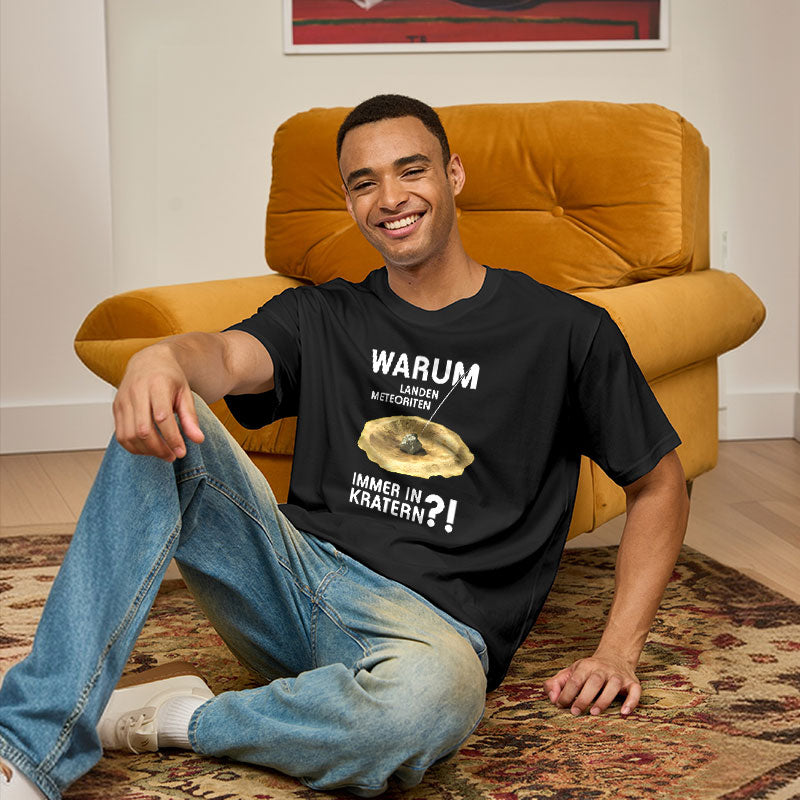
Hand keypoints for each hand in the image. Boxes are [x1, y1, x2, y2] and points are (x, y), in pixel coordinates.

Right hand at [113, 344, 204, 461]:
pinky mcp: (116, 408)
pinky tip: (148, 448)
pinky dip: (134, 447)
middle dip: (159, 448)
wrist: (148, 362)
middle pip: (143, 430)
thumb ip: (191, 417)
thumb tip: (198, 440)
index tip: (182, 452)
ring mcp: (123, 400)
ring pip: (130, 435)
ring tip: (163, 453)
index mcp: (157, 385)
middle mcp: (136, 392)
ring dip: (146, 451)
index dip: (172, 438)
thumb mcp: (185, 393)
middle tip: (173, 456)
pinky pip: (121, 435)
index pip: (162, 417)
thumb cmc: (169, 378)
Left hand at [543, 652, 640, 716]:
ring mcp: (618, 676)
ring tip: (594, 712)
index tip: (561, 705)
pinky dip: (631, 702)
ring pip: (613, 685)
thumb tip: (552, 698)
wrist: (615, 656)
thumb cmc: (588, 670)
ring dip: (604, 699)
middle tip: (575, 712)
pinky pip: (635, 691)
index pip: (575, 679)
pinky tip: (624, 713)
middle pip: (594, 681)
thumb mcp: (570, 672)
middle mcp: (603, 669)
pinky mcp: (632, 683)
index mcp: (585, 666)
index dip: (566, 693)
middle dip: (583, 697)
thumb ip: (556, 683)